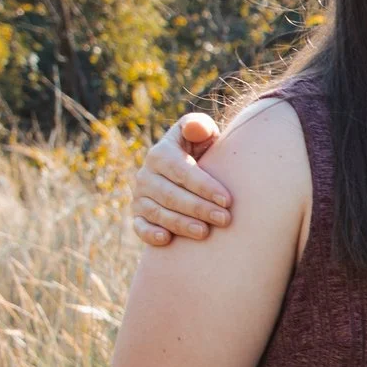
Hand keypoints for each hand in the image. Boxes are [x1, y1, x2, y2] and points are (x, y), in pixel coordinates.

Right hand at [131, 113, 230, 245]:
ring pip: (158, 212)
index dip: (204, 186)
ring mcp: (140, 196)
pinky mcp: (138, 215)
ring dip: (181, 224)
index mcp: (160, 154)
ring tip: (205, 232)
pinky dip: (150, 234)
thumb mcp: (201, 134)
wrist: (187, 171)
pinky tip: (166, 239)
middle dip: (199, 208)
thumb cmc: (200, 150)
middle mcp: (146, 175)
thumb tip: (195, 128)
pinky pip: (140, 227)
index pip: (182, 171)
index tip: (227, 200)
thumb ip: (199, 127)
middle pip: (171, 195)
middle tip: (224, 219)